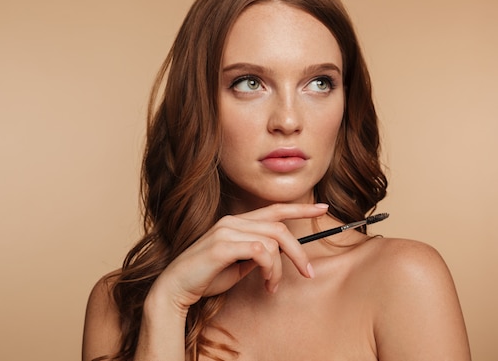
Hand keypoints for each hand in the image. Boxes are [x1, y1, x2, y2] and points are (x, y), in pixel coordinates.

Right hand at [147, 203, 327, 313]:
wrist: (175, 289)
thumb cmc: (206, 278)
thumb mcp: (239, 265)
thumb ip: (256, 254)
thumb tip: (278, 254)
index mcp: (236, 222)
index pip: (274, 209)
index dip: (300, 208)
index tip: (322, 208)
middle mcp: (232, 221)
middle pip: (280, 227)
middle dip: (299, 251)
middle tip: (309, 272)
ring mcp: (226, 231)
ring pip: (273, 242)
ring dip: (281, 269)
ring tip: (273, 286)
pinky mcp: (222, 246)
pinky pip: (261, 252)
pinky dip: (271, 270)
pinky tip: (267, 284)